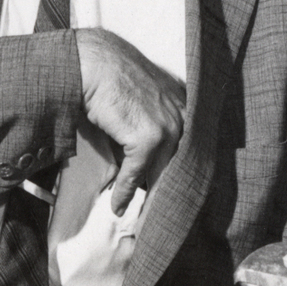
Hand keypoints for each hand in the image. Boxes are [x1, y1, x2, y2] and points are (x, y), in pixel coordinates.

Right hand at [72, 28, 185, 212]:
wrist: (94, 63)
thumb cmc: (113, 79)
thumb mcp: (144, 101)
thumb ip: (154, 125)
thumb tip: (150, 164)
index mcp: (187, 106)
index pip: (192, 150)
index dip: (183, 177)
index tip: (177, 200)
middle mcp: (184, 116)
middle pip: (181, 167)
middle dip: (170, 196)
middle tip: (160, 220)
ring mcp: (169, 127)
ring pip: (162, 175)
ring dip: (150, 202)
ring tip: (141, 223)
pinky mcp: (148, 137)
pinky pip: (137, 173)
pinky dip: (125, 191)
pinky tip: (117, 205)